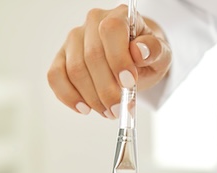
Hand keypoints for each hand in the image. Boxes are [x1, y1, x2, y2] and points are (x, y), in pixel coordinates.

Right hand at [47, 4, 171, 117]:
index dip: (118, 59)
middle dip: (106, 89)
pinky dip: (68, 96)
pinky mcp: (61, 57)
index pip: (111, 31)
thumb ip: (154, 50)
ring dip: (92, 98)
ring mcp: (74, 40)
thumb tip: (140, 51)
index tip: (129, 83)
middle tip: (119, 109)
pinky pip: (55, 76)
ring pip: (74, 71)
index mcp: (119, 16)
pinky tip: (84, 108)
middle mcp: (93, 23)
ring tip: (108, 111)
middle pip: (92, 56)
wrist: (133, 60)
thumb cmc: (145, 55)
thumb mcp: (160, 54)